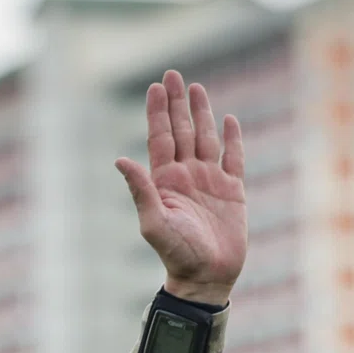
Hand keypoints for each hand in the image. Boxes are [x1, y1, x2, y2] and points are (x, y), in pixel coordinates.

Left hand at [115, 70, 246, 306]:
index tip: (156, 86)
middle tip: (173, 75)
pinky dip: (232, 139)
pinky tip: (229, 120)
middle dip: (177, 103)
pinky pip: (233, 159)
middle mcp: (187, 176)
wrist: (207, 277)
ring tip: (196, 88)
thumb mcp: (154, 224)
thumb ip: (140, 191)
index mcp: (166, 181)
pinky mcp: (233, 192)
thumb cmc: (177, 255)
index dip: (158, 112)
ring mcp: (210, 181)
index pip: (161, 137)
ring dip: (201, 113)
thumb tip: (120, 159)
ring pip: (205, 138)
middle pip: (181, 131)